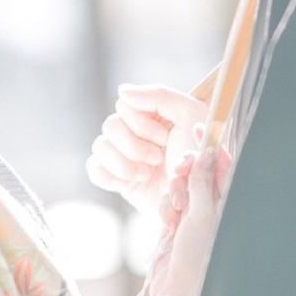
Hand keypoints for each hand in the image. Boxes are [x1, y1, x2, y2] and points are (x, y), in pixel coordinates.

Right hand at [86, 85, 206, 215]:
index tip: (164, 138)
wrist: (195, 203)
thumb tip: (121, 91)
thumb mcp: (192, 116)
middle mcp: (135, 132)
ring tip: (147, 175)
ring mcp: (123, 155)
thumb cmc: (201, 160)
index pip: (125, 104)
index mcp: (153, 115)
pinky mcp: (116, 178)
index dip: (141, 123)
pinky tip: (129, 182)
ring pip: (100, 146)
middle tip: (157, 160)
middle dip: (135, 146)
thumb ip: (159, 95)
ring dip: (125, 164)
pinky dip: (110, 175)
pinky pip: (94, 168)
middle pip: (110, 125)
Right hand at [149, 147, 231, 295]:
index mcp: (228, 203)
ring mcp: (194, 214)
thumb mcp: (202, 214)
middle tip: (181, 174)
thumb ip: (203, 182)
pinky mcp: (175, 223)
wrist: (176, 288)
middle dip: (187, 172)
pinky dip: (165, 208)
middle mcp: (213, 207)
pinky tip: (168, 224)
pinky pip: (168, 201)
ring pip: (180, 185)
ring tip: (175, 212)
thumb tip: (208, 153)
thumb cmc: (197, 256)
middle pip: (199, 172)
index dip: (212, 146)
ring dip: (174, 193)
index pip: (223, 166)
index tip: (199, 127)